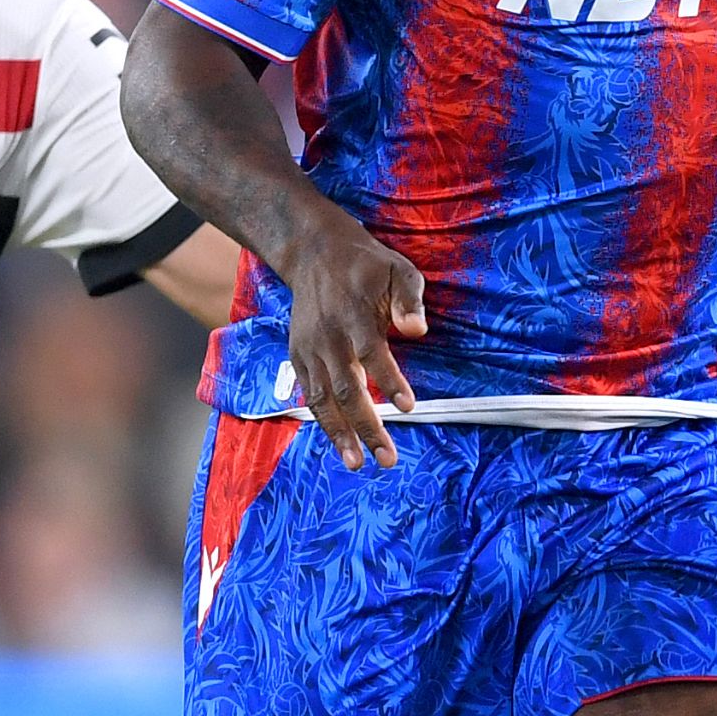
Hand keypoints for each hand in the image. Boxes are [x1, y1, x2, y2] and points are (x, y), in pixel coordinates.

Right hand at [276, 215, 425, 468]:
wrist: (313, 252)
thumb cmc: (365, 265)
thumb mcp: (396, 269)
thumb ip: (409, 299)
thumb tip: (418, 330)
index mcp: (352, 314)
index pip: (372, 353)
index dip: (389, 381)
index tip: (409, 406)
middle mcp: (328, 336)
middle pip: (346, 388)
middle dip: (366, 425)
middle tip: (387, 457)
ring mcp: (309, 348)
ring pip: (322, 398)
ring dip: (339, 434)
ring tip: (356, 463)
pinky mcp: (298, 356)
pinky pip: (309, 394)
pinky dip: (322, 420)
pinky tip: (339, 443)